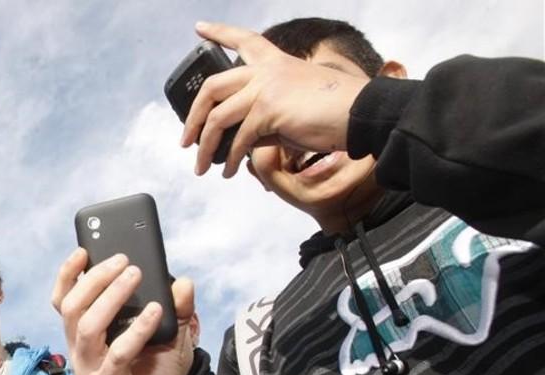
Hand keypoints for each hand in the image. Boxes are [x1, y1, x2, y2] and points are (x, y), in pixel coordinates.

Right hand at [52, 249, 195, 374]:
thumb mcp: (170, 337)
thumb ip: (176, 310)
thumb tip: (183, 283)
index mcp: (85, 335)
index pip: (64, 301)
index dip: (68, 275)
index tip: (84, 251)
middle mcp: (80, 349)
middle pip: (72, 307)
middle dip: (95, 278)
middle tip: (124, 261)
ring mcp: (89, 368)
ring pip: (86, 326)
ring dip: (110, 296)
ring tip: (135, 275)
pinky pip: (117, 353)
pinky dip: (136, 329)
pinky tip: (156, 312)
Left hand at [181, 21, 369, 177]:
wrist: (363, 113)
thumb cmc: (336, 111)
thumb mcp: (294, 105)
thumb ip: (264, 115)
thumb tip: (240, 139)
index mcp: (276, 62)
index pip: (243, 40)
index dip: (218, 33)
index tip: (199, 29)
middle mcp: (267, 70)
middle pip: (213, 87)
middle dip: (193, 116)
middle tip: (187, 139)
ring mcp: (266, 87)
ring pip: (218, 117)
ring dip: (205, 146)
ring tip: (201, 166)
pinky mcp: (269, 109)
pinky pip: (239, 138)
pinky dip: (229, 158)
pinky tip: (228, 170)